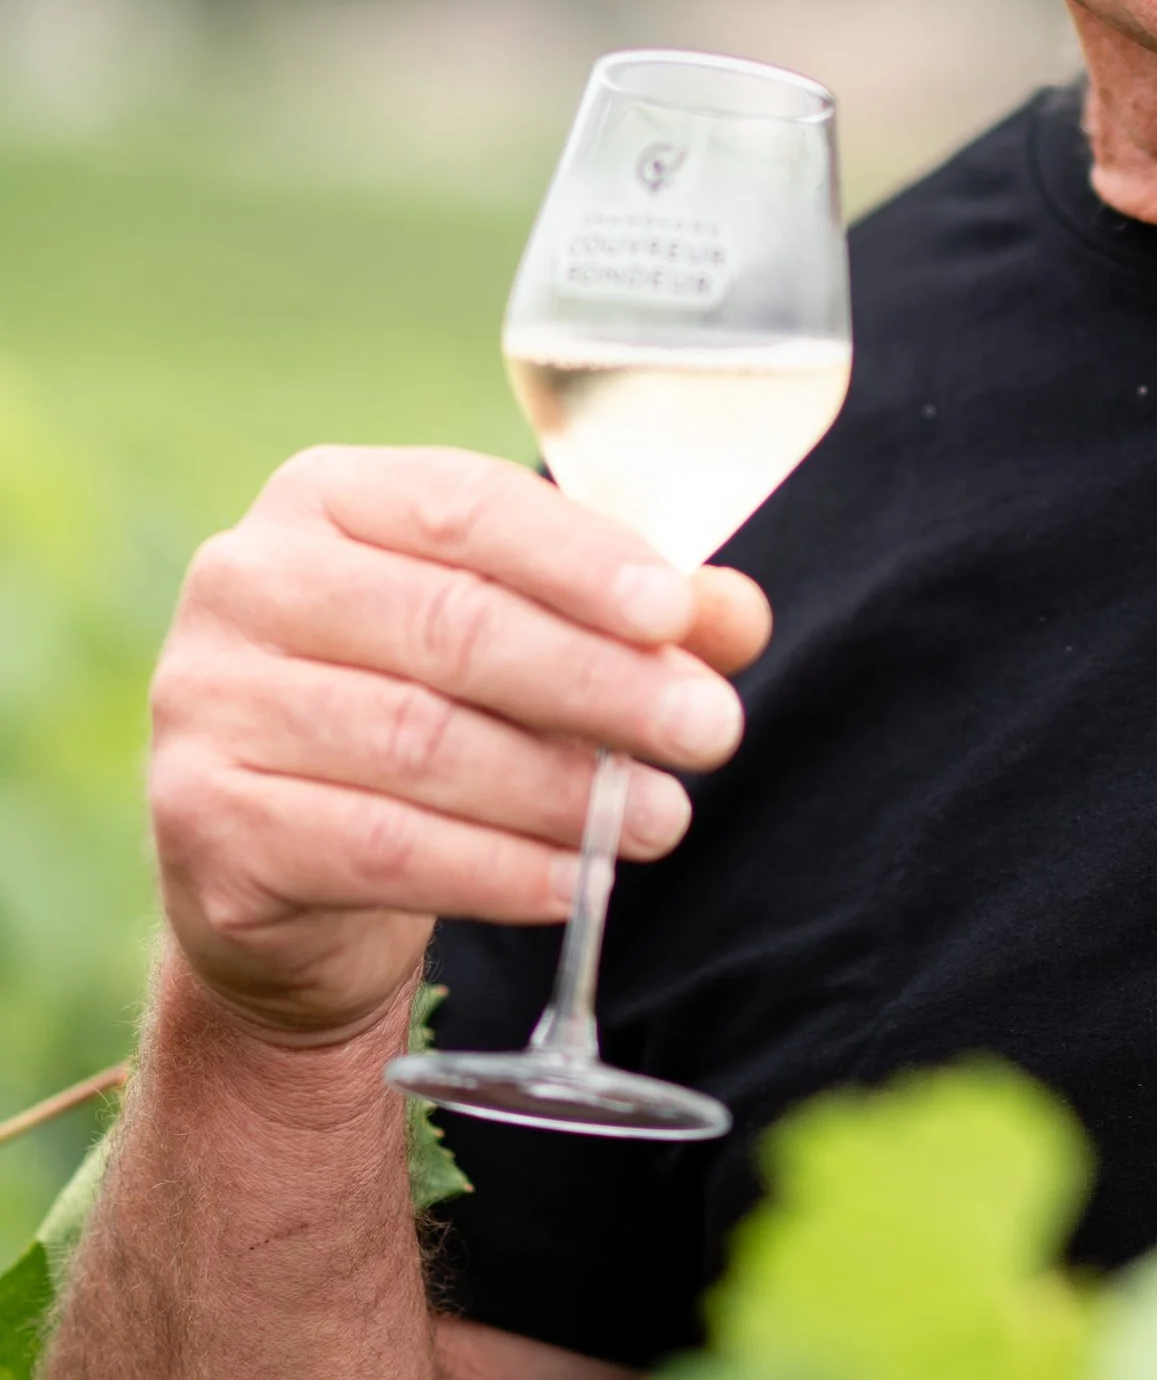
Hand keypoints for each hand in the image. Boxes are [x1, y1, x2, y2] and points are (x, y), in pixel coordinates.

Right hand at [150, 450, 771, 1045]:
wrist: (290, 868)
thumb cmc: (429, 711)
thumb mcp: (529, 643)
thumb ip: (634, 619)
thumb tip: (731, 616)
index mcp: (328, 497)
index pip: (466, 508)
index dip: (581, 561)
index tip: (679, 616)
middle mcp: (247, 580)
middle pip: (449, 626)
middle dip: (599, 683)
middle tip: (709, 731)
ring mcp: (207, 698)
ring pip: (417, 743)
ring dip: (559, 789)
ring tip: (661, 819)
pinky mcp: (203, 816)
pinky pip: (376, 846)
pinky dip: (495, 869)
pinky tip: (577, 882)